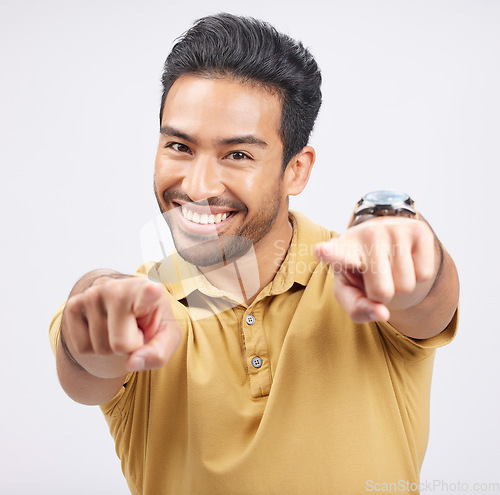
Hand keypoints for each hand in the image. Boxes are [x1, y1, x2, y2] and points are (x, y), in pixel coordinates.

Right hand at [61, 275, 180, 377]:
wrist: (125, 305)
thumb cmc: (150, 321)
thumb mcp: (166, 337)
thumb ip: (158, 353)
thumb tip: (132, 363)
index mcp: (148, 292)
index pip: (148, 293)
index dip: (150, 294)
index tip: (153, 289)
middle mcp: (118, 288)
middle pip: (120, 344)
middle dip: (128, 348)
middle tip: (134, 330)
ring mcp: (92, 295)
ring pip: (100, 348)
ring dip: (111, 349)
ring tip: (119, 328)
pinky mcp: (73, 305)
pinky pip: (82, 347)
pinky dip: (94, 348)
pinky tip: (103, 329)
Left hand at [315, 217, 439, 322]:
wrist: (387, 240)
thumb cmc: (361, 271)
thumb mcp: (350, 290)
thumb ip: (357, 308)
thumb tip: (383, 314)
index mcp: (342, 249)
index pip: (335, 253)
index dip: (329, 253)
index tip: (320, 251)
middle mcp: (367, 234)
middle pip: (383, 291)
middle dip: (382, 295)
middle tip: (376, 278)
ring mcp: (393, 229)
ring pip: (406, 285)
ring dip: (400, 286)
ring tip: (390, 267)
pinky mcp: (418, 230)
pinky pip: (424, 274)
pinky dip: (417, 276)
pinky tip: (405, 260)